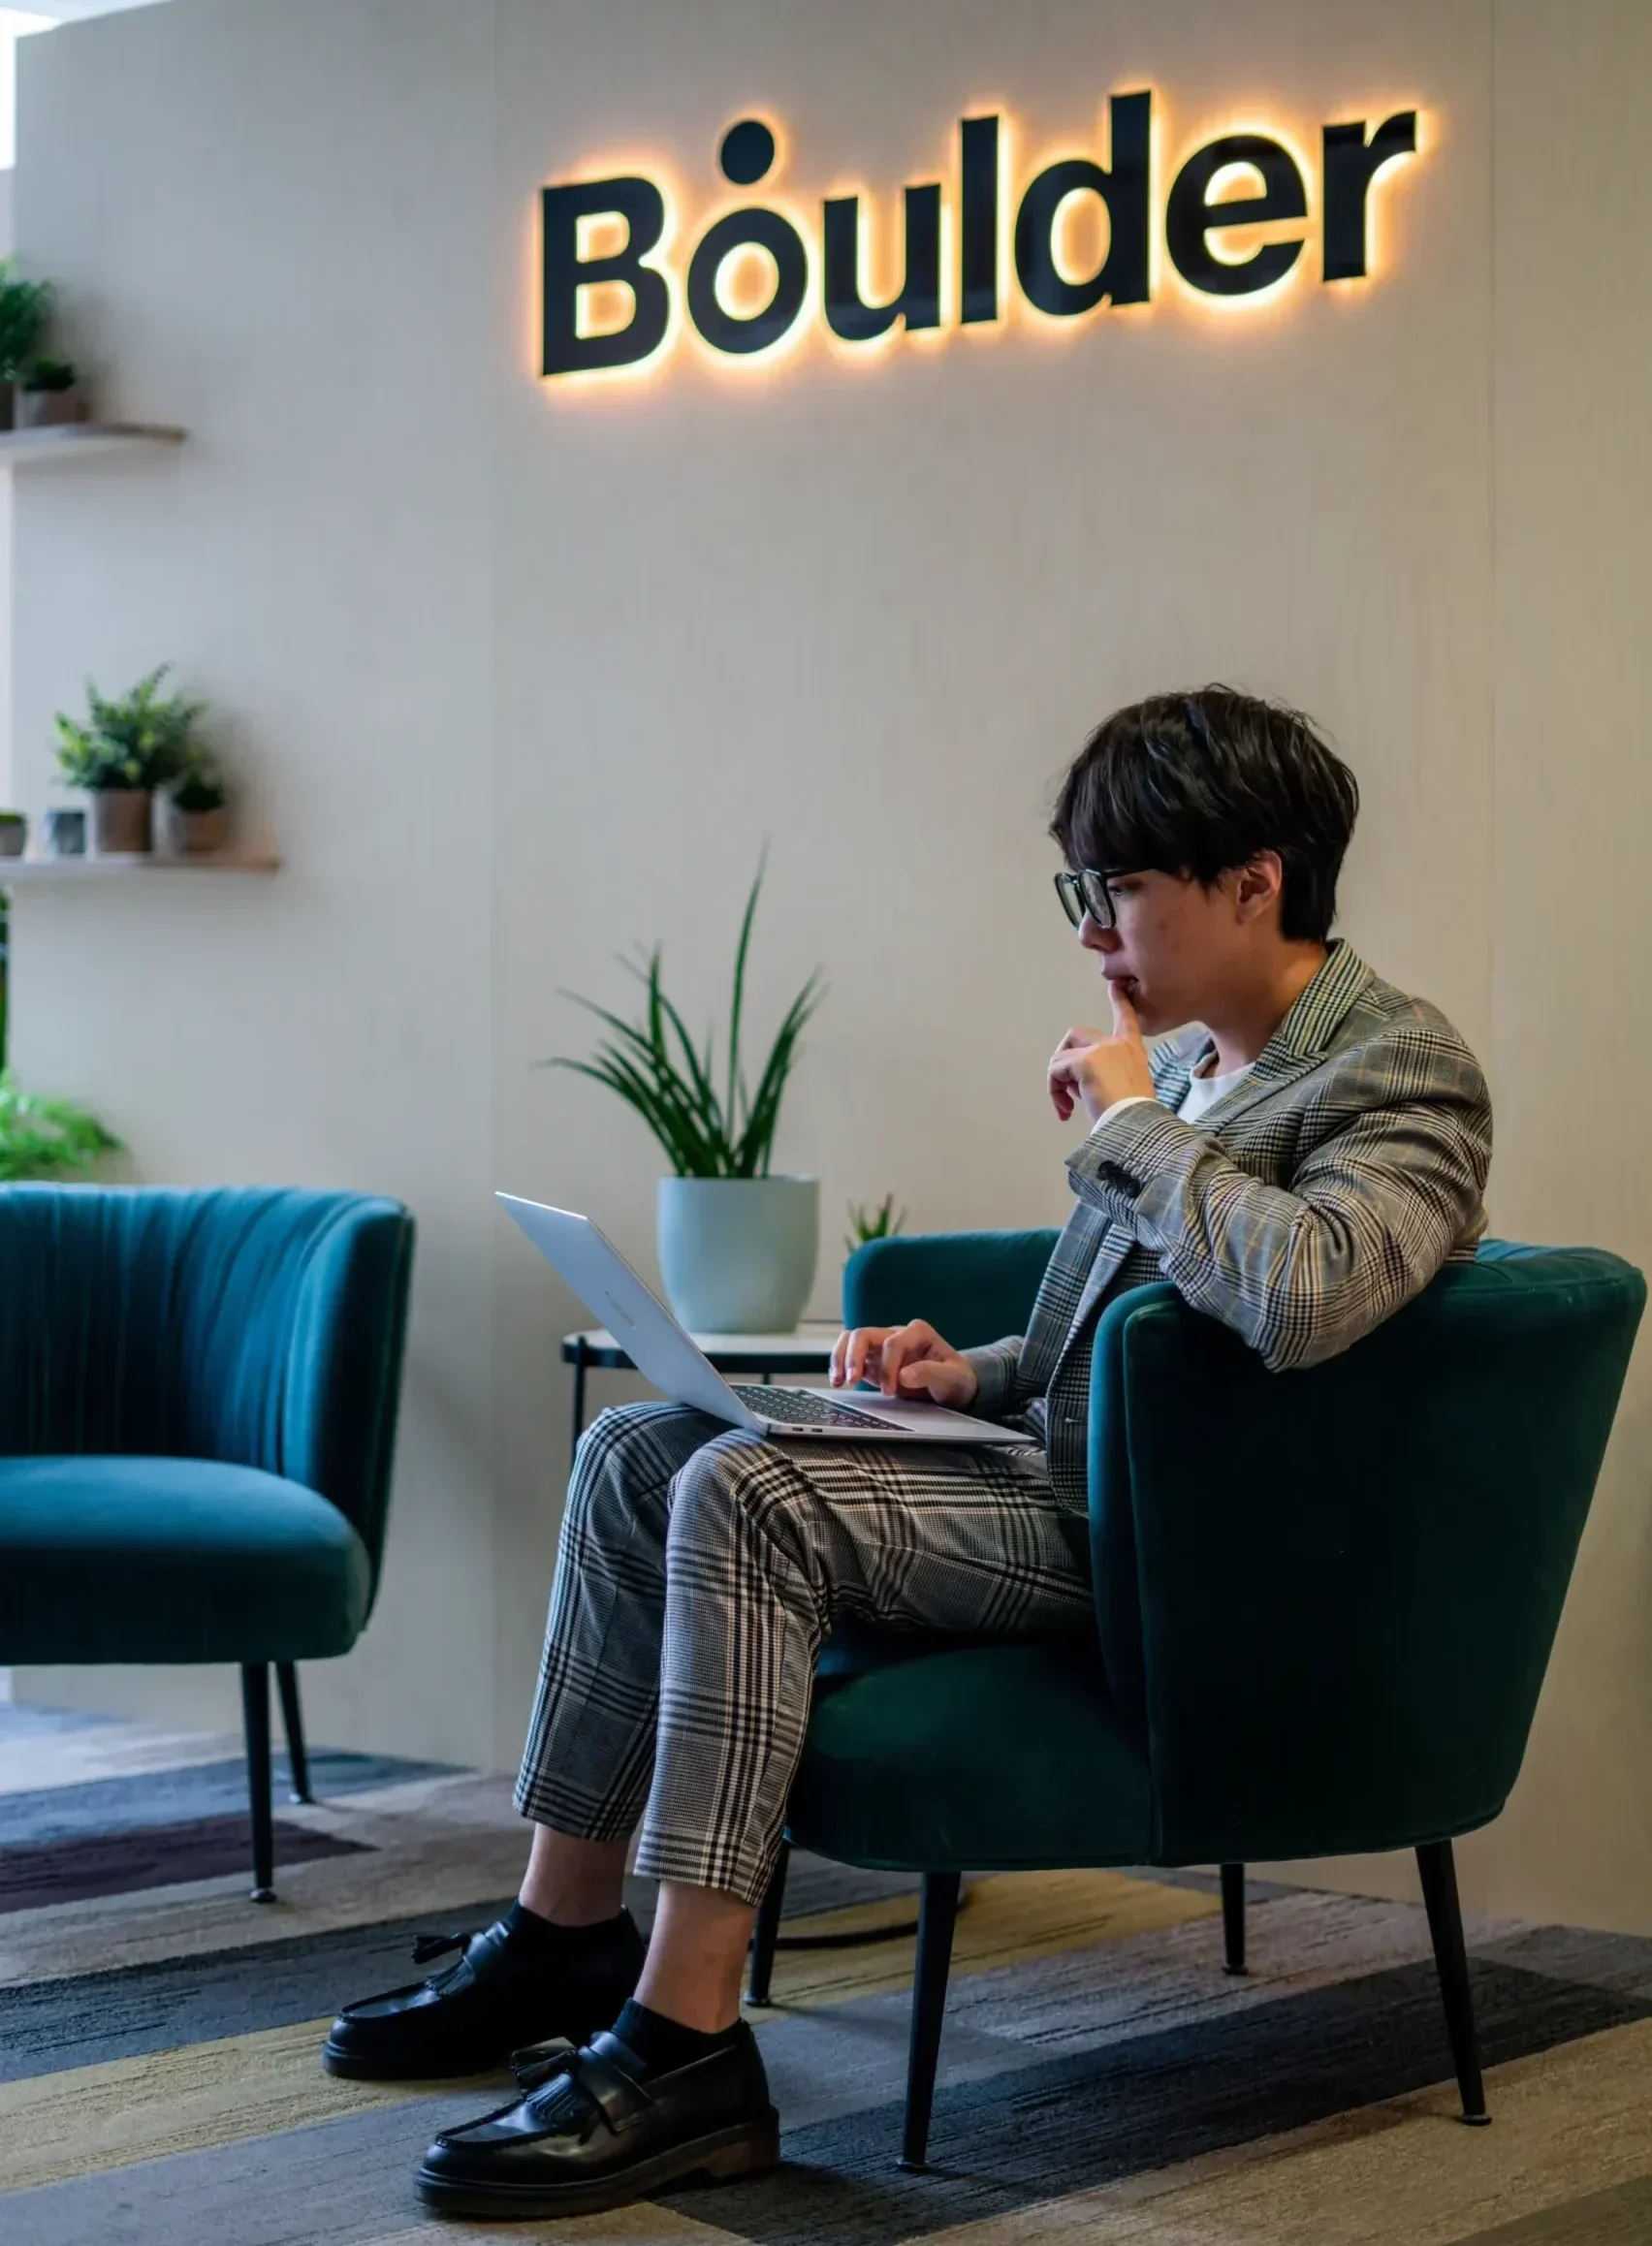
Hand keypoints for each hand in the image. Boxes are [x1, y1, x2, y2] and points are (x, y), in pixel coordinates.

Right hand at [829, 1319, 979, 1408]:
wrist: (954, 1388)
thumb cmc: (955, 1379)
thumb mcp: (952, 1377)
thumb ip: (930, 1373)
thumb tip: (904, 1375)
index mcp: (917, 1333)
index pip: (893, 1343)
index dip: (888, 1367)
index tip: (890, 1391)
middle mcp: (897, 1335)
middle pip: (864, 1335)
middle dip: (854, 1357)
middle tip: (852, 1380)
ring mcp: (882, 1347)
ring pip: (851, 1340)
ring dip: (841, 1358)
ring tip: (838, 1381)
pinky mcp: (874, 1361)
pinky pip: (849, 1355)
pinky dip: (840, 1365)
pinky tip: (838, 1380)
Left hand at [1047, 978, 1155, 1123]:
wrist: (1136, 1128)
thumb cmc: (1134, 1119)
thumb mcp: (1128, 1091)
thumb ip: (1107, 1076)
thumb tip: (1075, 1082)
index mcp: (1133, 1050)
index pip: (1127, 1018)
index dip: (1119, 1002)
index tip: (1116, 986)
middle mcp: (1118, 1044)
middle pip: (1076, 1034)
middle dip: (1063, 1060)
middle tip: (1068, 1092)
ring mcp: (1101, 1050)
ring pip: (1061, 1056)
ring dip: (1057, 1082)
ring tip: (1068, 1107)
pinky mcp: (1085, 1061)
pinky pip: (1055, 1070)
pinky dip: (1054, 1090)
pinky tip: (1066, 1110)